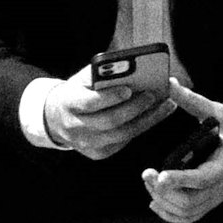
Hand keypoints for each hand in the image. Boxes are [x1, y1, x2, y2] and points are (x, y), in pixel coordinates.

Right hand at [26, 72, 172, 160]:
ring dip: (147, 120)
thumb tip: (130, 69)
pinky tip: (155, 115)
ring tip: (166, 105)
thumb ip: (100, 74)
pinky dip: (141, 127)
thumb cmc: (76, 92)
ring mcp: (86, 144)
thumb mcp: (81, 79)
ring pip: (122, 134)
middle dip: (135, 108)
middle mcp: (75, 127)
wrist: (56, 118)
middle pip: (110, 121)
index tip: (129, 88)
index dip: (110, 97)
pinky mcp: (98, 153)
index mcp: (68, 103)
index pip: (90, 102)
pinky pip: (124, 141)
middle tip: (154, 95)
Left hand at [141, 79, 222, 222]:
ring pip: (187, 213)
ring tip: (150, 182)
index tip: (160, 175)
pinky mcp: (211, 201)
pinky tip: (156, 201)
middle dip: (164, 191)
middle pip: (190, 202)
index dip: (180, 179)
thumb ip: (195, 101)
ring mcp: (216, 197)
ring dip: (164, 202)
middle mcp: (220, 185)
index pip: (202, 178)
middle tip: (147, 173)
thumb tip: (170, 83)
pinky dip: (170, 214)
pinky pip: (189, 217)